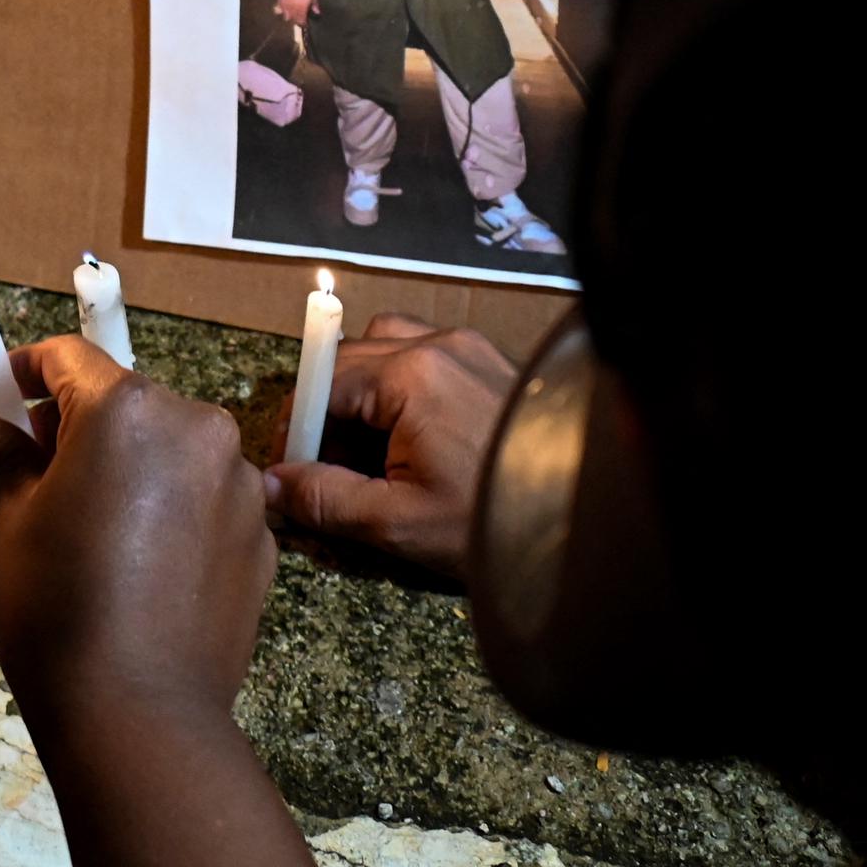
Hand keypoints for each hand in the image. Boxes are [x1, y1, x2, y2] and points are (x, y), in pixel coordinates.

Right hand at [0, 336, 274, 728]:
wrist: (141, 715)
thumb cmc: (60, 610)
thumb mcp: (13, 523)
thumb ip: (11, 455)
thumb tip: (0, 426)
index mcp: (126, 411)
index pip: (68, 357)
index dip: (27, 369)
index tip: (2, 389)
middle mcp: (196, 427)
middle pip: (127, 401)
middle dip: (81, 423)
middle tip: (40, 470)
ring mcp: (239, 482)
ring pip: (171, 449)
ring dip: (134, 467)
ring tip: (97, 532)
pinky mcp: (263, 534)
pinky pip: (205, 498)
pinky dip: (172, 511)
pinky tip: (142, 567)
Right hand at [264, 313, 517, 577]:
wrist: (594, 515)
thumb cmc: (498, 519)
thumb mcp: (400, 522)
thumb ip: (327, 499)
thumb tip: (272, 486)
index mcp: (410, 375)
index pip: (319, 385)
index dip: (295, 431)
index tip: (293, 473)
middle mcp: (437, 344)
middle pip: (346, 361)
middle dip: (326, 415)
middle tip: (328, 471)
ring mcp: (468, 347)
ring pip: (383, 346)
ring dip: (362, 390)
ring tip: (371, 449)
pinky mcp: (490, 360)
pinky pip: (424, 353)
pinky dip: (402, 383)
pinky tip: (412, 433)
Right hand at [274, 0, 318, 24]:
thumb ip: (314, 5)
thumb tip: (317, 13)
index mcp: (301, 9)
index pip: (301, 21)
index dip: (303, 23)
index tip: (305, 23)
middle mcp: (292, 10)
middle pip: (293, 20)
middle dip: (296, 20)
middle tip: (300, 18)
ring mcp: (285, 6)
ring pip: (286, 17)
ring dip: (289, 16)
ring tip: (292, 14)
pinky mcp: (279, 2)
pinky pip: (279, 10)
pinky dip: (282, 11)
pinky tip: (285, 8)